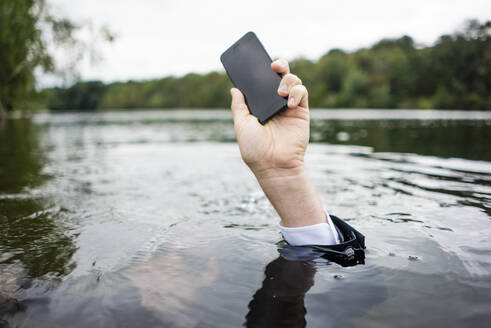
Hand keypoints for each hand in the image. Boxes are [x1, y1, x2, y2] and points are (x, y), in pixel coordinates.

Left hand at [230, 59, 308, 178]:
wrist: (274, 164)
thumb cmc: (255, 148)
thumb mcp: (241, 125)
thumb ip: (239, 106)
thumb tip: (234, 89)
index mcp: (259, 106)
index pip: (261, 83)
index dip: (261, 71)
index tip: (257, 63)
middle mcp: (274, 104)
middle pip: (279, 76)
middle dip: (278, 66)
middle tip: (273, 67)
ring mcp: (289, 106)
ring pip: (292, 80)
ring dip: (287, 79)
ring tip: (280, 92)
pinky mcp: (301, 111)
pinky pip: (302, 92)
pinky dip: (297, 91)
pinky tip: (289, 103)